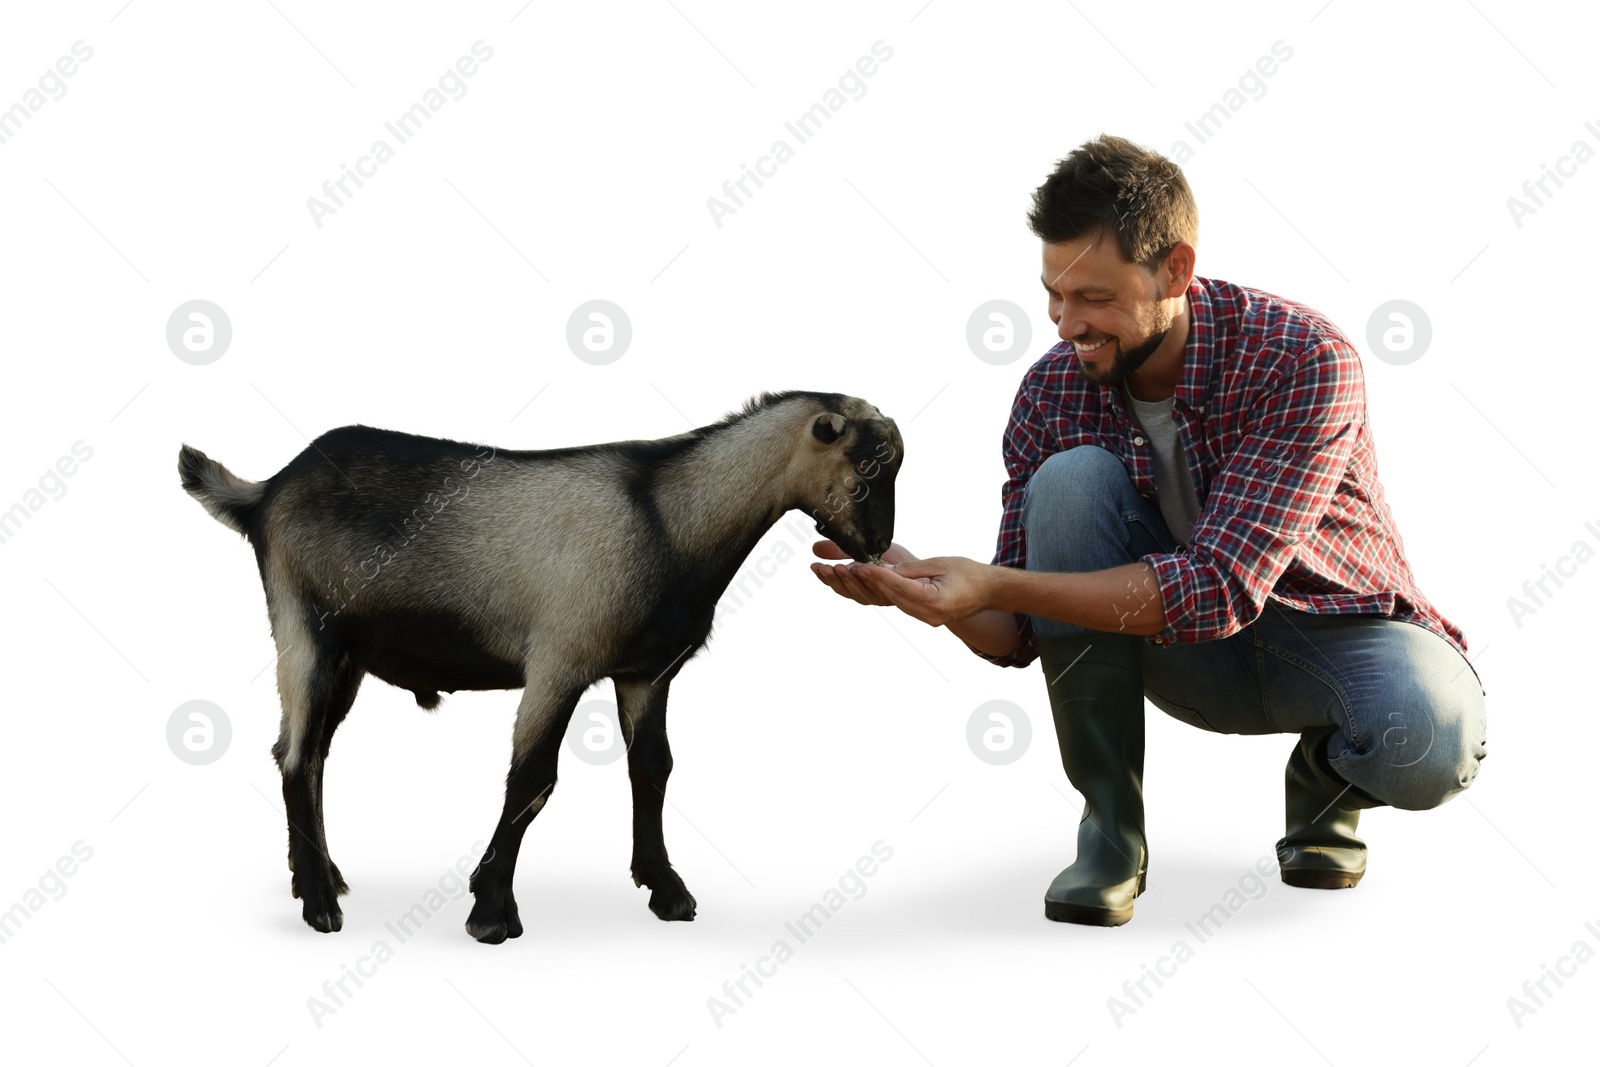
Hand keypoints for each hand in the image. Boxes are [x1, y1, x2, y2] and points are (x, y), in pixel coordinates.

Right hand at [811, 540, 916, 606]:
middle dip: (833, 579)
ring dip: (848, 580)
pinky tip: (859, 569)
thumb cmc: (895, 560)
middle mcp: (868, 593)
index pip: (838, 584)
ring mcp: (881, 596)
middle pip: (846, 591)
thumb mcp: (862, 550)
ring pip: (860, 593)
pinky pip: (878, 590)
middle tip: (823, 568)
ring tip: (837, 567)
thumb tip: (814, 549)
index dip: (825, 577)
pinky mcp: (894, 594)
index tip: (813, 566)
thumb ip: (839, 551)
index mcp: (859, 585)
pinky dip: (868, 580)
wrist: (922, 566)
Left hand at [845, 555, 992, 626]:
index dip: (876, 576)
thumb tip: (884, 569)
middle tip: (848, 568)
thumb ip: (911, 569)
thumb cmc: (969, 574)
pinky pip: (901, 604)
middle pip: (891, 597)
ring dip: (874, 588)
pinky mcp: (925, 616)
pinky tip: (873, 581)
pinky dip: (887, 592)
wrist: (988, 591)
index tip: (859, 566)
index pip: (898, 587)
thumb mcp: (939, 564)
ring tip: (853, 574)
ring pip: (893, 601)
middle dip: (869, 582)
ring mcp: (926, 618)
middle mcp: (928, 615)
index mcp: (935, 601)